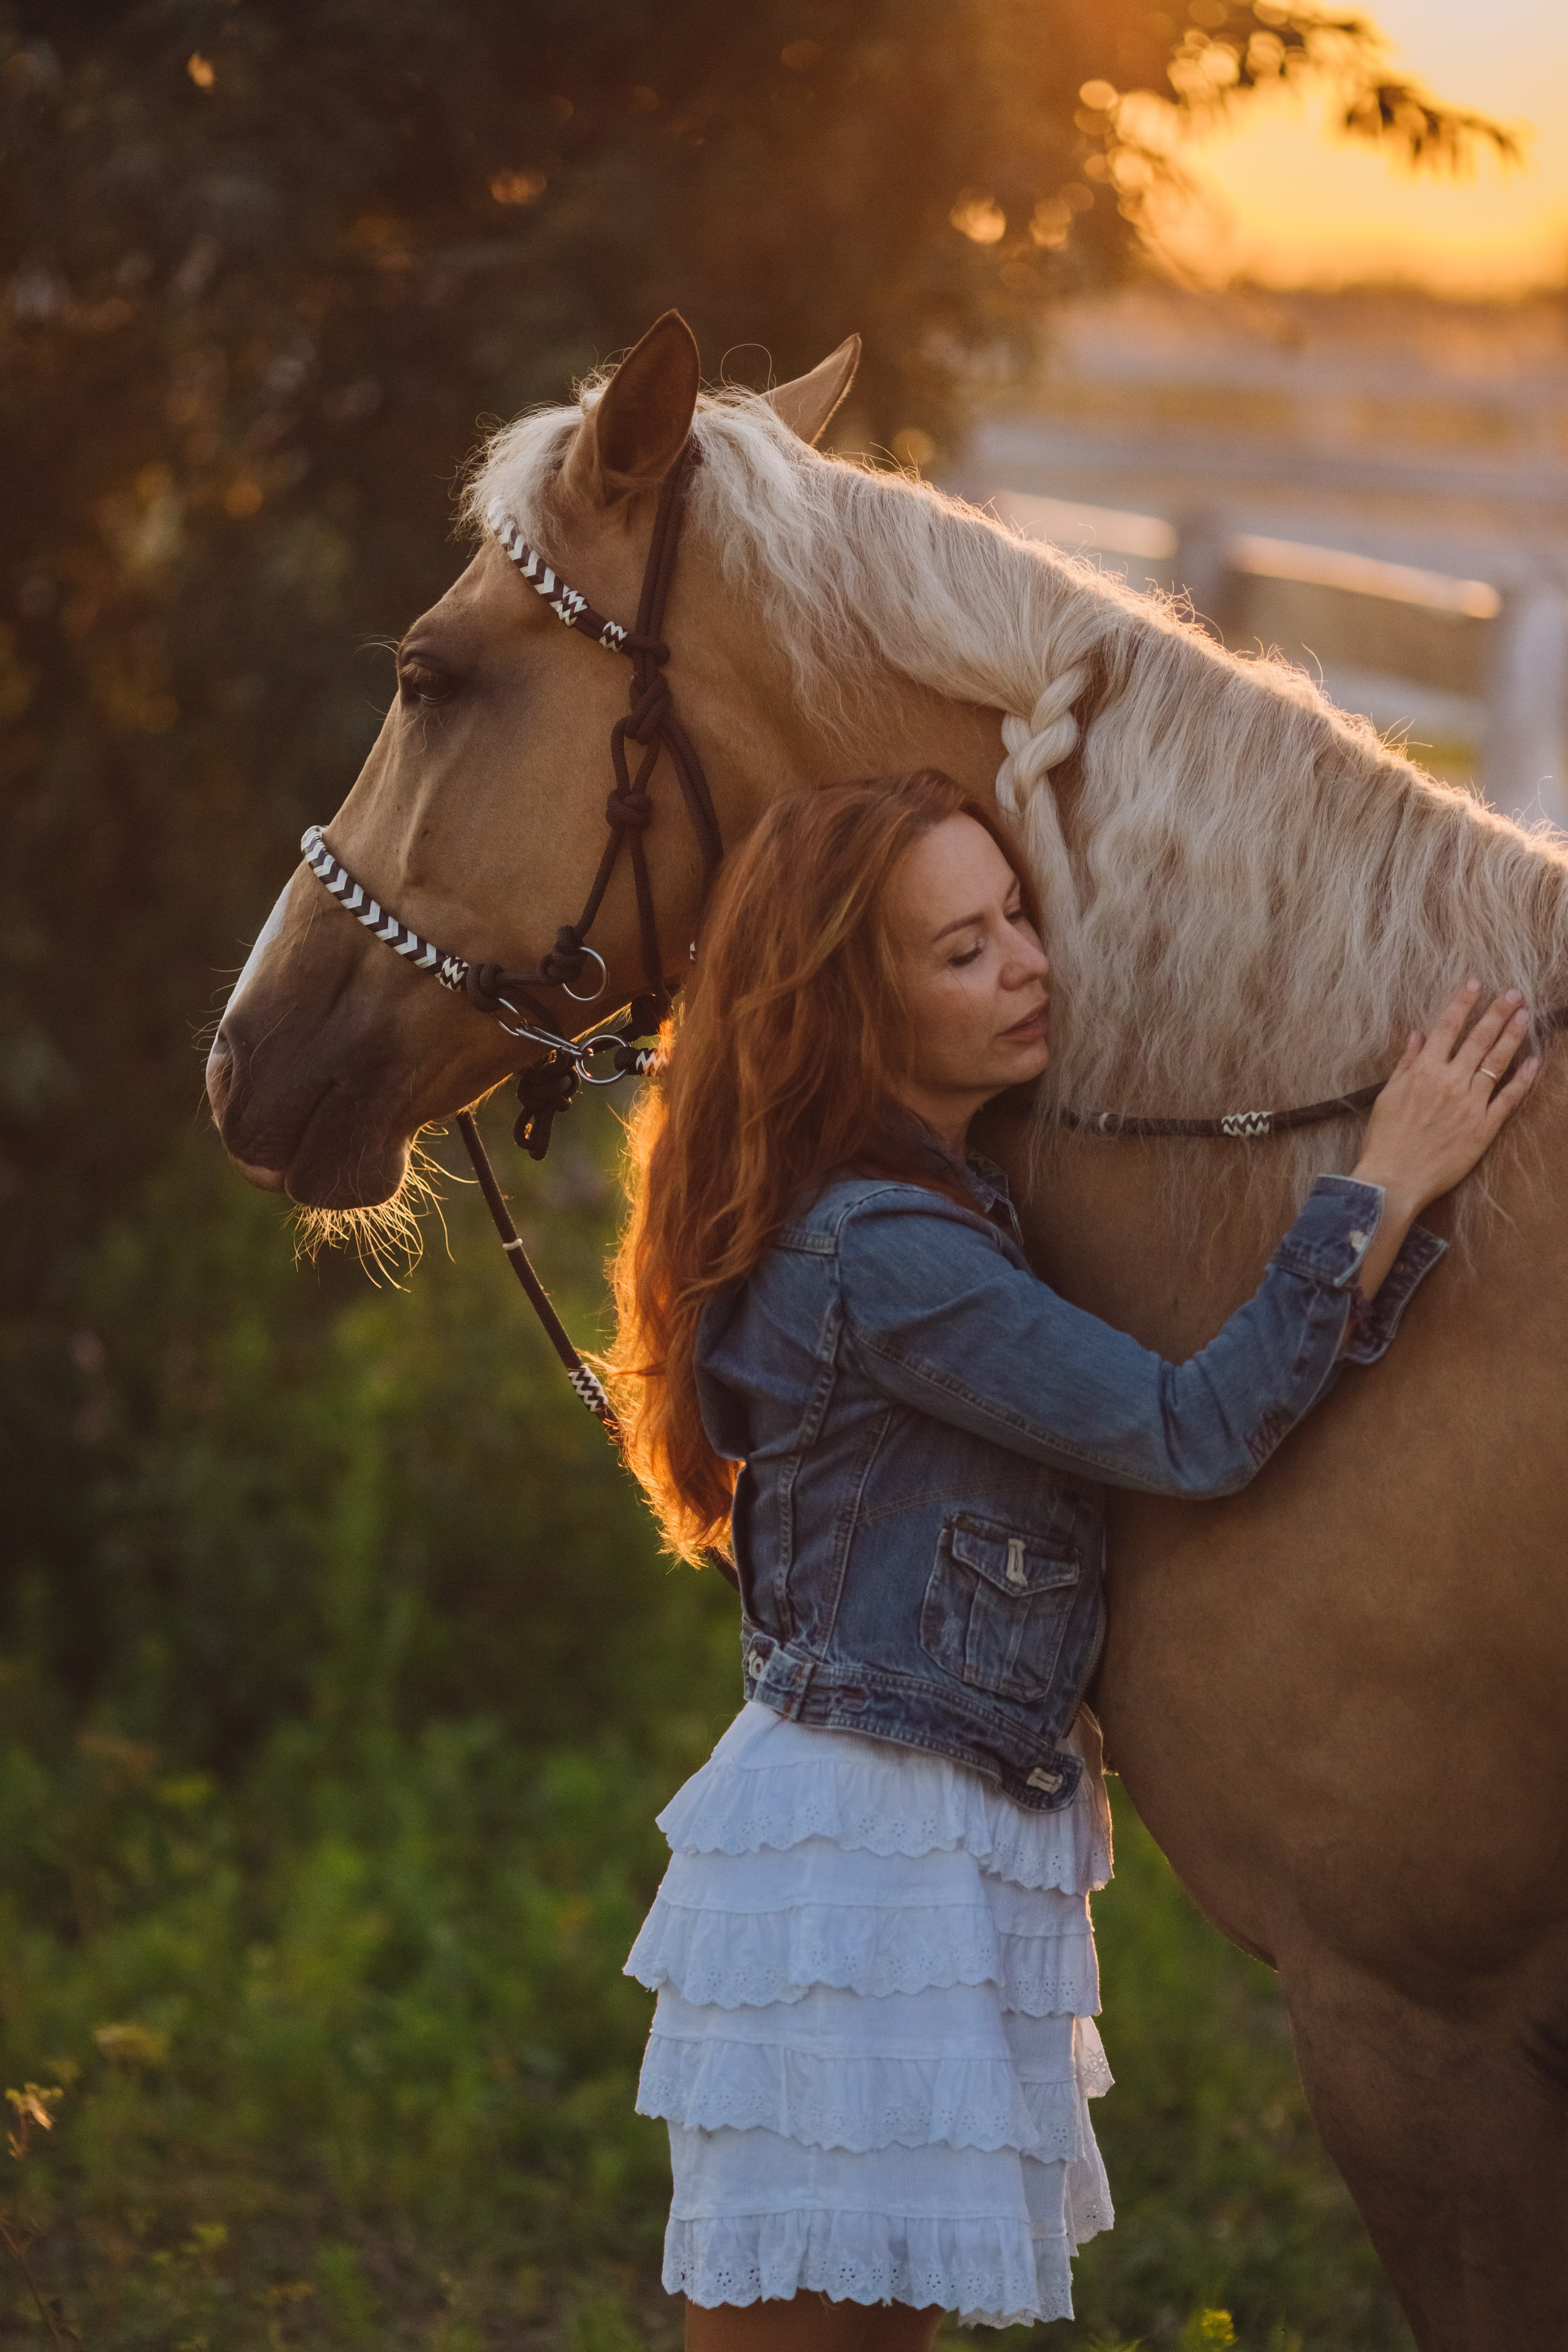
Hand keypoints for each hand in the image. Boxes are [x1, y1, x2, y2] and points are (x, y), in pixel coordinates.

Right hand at [1353, 980, 1537, 1222]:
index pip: (1447, 1026)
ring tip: (1525, 1015)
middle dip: (1498, 1012)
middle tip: (1514, 992)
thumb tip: (1418, 1035)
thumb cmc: (1385, 1140)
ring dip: (1513, 1035)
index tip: (1476, 983)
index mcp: (1423, 1070)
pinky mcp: (1484, 1127)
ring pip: (1497, 1061)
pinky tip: (1533, 1061)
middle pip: (1479, 1038)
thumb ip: (1405, 1064)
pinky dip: (1522, 1078)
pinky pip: (1508, 1098)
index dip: (1463, 1002)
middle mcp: (1450, 1081)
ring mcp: (1470, 1103)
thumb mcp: (1387, 1096)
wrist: (1394, 1179)